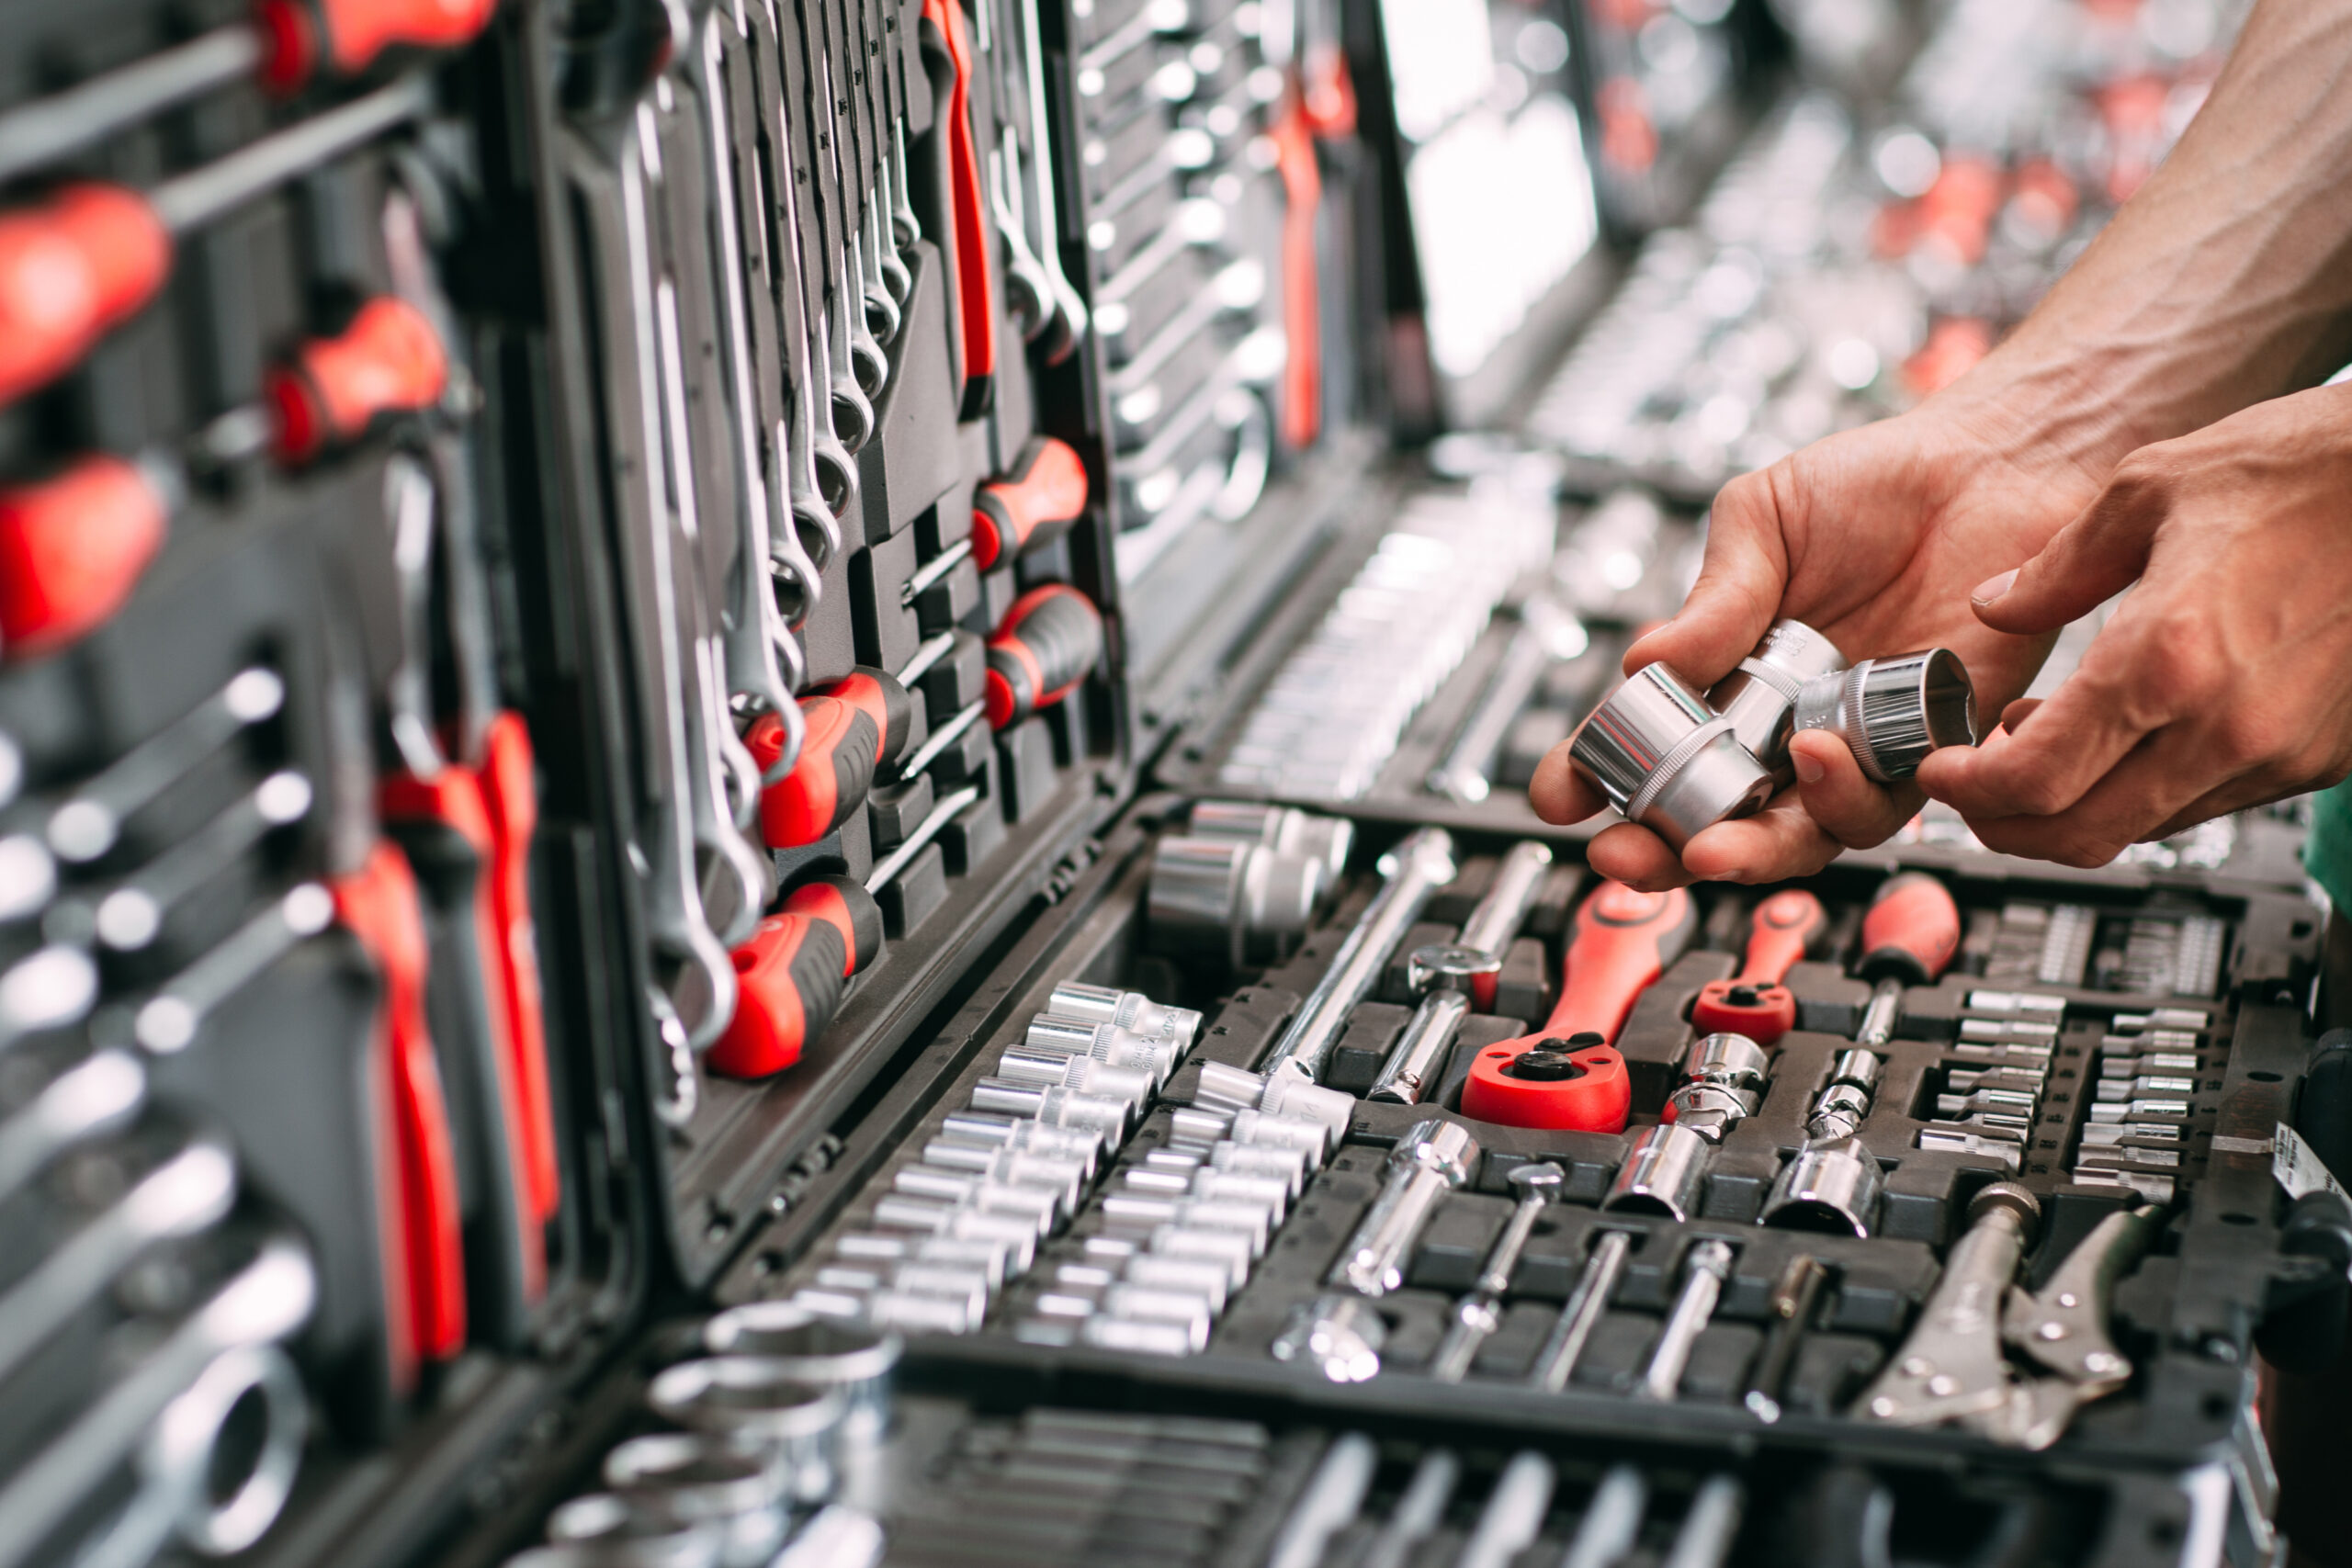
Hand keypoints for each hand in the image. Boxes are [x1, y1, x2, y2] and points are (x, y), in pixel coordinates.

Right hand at [1528, 401, 2102, 887]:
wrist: (1991, 461)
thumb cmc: (1876, 485)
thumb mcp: (1762, 523)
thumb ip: (1713, 600)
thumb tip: (1643, 665)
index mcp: (1729, 677)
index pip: (1652, 747)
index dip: (1597, 781)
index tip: (1558, 797)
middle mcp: (1787, 724)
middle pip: (1716, 819)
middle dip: (1661, 853)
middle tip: (1624, 858)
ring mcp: (1857, 743)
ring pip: (1801, 834)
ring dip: (1752, 849)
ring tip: (1716, 834)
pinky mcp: (1934, 745)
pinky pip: (1889, 803)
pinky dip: (1846, 796)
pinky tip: (1820, 756)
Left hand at [1917, 383, 2351, 864]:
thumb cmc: (2313, 470)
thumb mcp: (2152, 488)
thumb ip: (2057, 566)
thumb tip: (1994, 608)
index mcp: (2166, 659)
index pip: (2034, 781)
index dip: (1967, 791)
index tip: (1938, 771)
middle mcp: (2225, 725)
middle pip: (2080, 835)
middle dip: (2005, 824)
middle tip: (1972, 784)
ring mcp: (2280, 751)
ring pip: (2142, 828)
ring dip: (2075, 805)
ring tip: (2041, 739)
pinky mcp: (2321, 758)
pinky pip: (2207, 804)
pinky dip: (2144, 789)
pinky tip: (2127, 731)